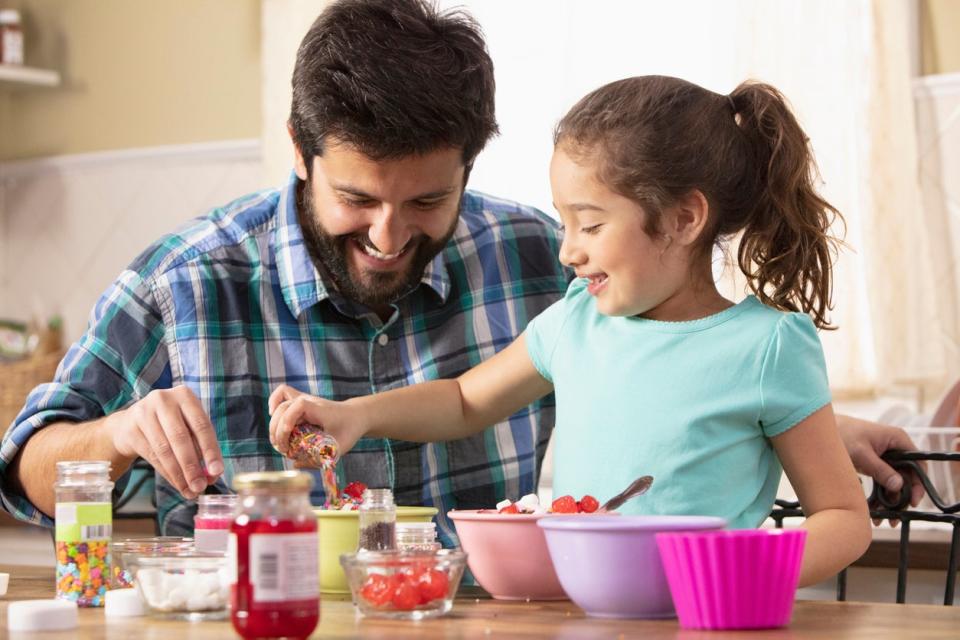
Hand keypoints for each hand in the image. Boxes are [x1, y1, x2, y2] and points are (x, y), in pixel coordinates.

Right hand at [109, 385, 223, 499]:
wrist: (130, 423)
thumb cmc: (169, 425)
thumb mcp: (187, 426)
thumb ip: (201, 447)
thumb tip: (212, 475)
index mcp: (185, 395)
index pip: (202, 426)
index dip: (210, 450)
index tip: (217, 472)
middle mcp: (164, 400)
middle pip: (181, 438)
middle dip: (192, 466)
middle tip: (201, 487)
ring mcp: (144, 413)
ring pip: (165, 450)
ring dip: (179, 474)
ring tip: (190, 490)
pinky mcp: (131, 429)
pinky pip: (152, 456)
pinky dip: (167, 473)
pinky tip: (177, 484)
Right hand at [268, 384, 363, 457]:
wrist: (356, 416)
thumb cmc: (348, 431)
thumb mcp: (338, 448)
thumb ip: (318, 458)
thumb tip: (294, 463)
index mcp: (320, 409)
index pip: (299, 406)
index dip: (288, 420)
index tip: (287, 439)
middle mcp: (309, 401)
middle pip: (284, 409)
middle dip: (278, 431)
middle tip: (284, 450)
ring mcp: (303, 399)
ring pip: (280, 404)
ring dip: (274, 424)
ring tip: (278, 442)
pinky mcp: (300, 402)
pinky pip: (282, 394)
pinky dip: (274, 402)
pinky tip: (273, 416)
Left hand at [836, 414, 924, 522]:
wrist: (822, 430)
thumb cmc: (842, 434)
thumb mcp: (861, 453)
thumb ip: (880, 469)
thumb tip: (898, 486)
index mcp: (897, 440)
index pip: (918, 463)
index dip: (919, 483)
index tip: (913, 501)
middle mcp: (895, 448)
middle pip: (908, 477)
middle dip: (902, 498)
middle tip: (895, 516)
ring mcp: (886, 457)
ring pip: (895, 483)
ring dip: (890, 501)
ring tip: (883, 518)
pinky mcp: (876, 464)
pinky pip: (883, 482)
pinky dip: (880, 496)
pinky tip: (874, 510)